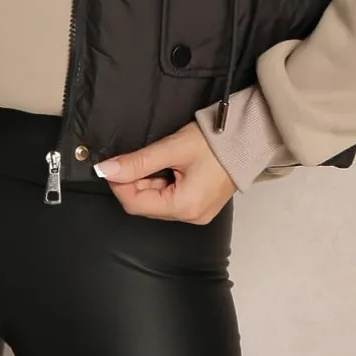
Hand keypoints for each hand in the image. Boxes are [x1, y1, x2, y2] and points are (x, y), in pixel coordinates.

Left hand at [94, 121, 237, 223]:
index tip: (111, 164)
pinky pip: (171, 199)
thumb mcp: (172, 148)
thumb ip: (138, 161)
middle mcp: (190, 217)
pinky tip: (168, 165)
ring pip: (157, 202)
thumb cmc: (215, 142)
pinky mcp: (201, 205)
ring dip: (148, 181)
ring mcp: (197, 213)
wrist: (248, 138)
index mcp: (184, 207)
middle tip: (134, 156)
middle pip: (146, 204)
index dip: (119, 184)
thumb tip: (106, 169)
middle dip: (134, 181)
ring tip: (158, 158)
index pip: (135, 204)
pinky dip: (162, 183)